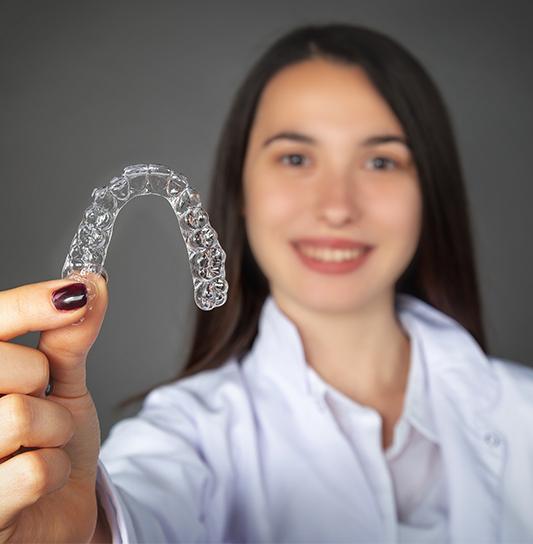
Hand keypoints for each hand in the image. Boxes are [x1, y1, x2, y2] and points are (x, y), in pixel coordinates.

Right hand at [0, 274, 108, 542]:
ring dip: (55, 430)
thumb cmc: (51, 442)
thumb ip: (68, 338)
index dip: (31, 304)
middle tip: (39, 400)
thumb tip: (90, 284)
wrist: (56, 506)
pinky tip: (38, 480)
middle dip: (42, 382)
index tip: (76, 294)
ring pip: (21, 417)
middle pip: (8, 367)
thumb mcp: (63, 383)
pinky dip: (55, 472)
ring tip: (42, 443)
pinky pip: (34, 471)